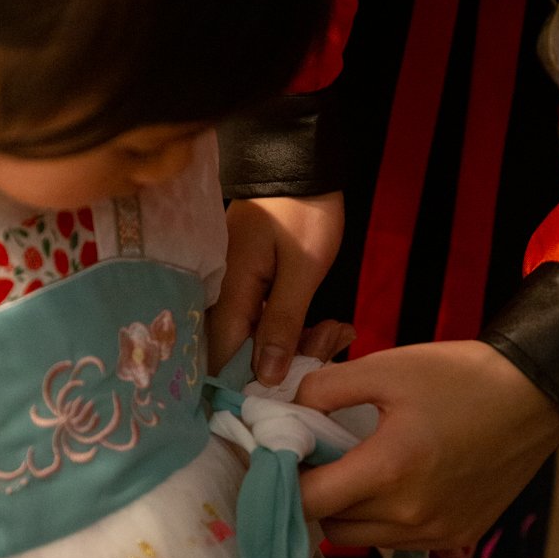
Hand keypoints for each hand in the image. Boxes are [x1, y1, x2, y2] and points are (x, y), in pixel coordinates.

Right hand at [208, 192, 344, 383]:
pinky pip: (267, 319)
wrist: (301, 163)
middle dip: (289, 361)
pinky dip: (297, 326)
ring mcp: (236, 287)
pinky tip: (330, 325)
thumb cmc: (304, 212)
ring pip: (258, 337)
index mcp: (228, 290)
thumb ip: (281, 324)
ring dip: (300, 343)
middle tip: (331, 343)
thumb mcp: (303, 270)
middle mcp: (222, 293)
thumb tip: (265, 377)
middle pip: (242, 350)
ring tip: (338, 331)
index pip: (220, 356)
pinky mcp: (251, 284)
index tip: (285, 394)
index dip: (248, 382)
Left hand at [295, 339, 558, 547]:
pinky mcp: (457, 537)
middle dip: (314, 494)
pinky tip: (392, 483)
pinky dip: (381, 520)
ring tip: (356, 467)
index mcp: (388, 471)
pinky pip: (396, 542)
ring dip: (347, 510)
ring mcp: (435, 533)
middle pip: (329, 525)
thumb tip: (286, 408)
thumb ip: (325, 388)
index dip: (283, 479)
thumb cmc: (461, 377)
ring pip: (360, 538)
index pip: (307, 501)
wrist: (536, 394)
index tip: (281, 455)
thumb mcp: (386, 367)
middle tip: (317, 456)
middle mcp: (409, 515)